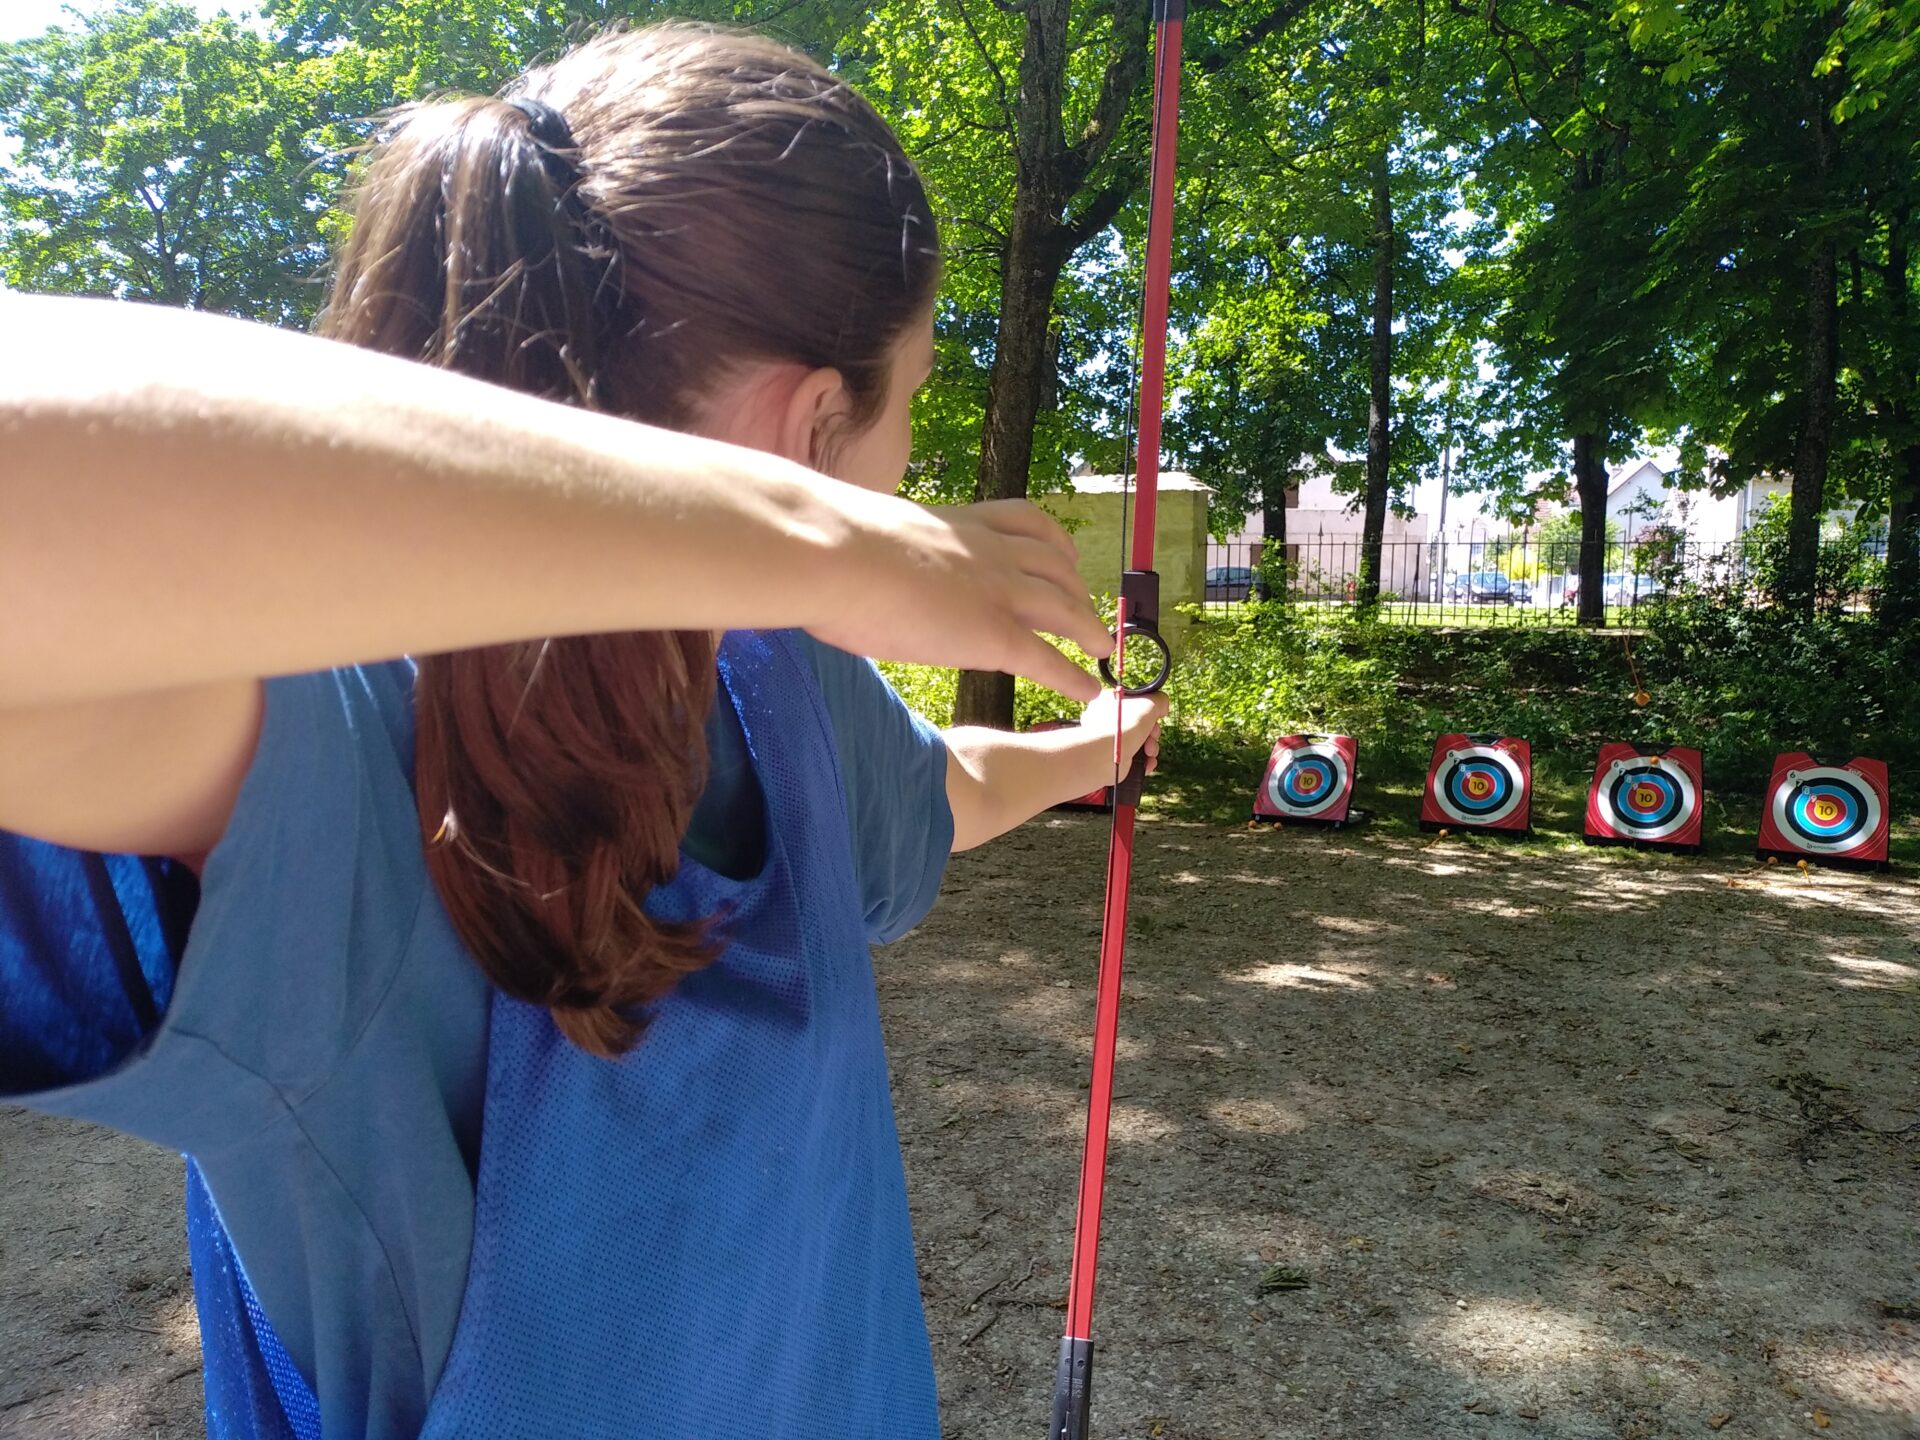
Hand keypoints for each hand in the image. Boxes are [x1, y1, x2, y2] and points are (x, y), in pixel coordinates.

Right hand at [806, 494, 1107, 701]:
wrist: (831, 553)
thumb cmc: (827, 544)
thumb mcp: (868, 531)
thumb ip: (882, 547)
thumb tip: (850, 554)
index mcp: (960, 523)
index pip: (1026, 523)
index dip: (1054, 543)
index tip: (1067, 557)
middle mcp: (991, 552)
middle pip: (1057, 568)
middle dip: (1078, 590)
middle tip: (1088, 611)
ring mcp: (998, 592)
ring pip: (1065, 610)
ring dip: (1089, 631)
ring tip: (1103, 649)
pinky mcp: (994, 635)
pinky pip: (1048, 660)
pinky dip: (1073, 677)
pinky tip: (1088, 692)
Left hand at [1078, 686, 1167, 775]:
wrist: (1104, 757)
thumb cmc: (1122, 726)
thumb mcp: (1148, 703)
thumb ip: (1159, 700)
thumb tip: (1162, 708)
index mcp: (1110, 701)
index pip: (1135, 702)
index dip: (1150, 710)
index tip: (1155, 716)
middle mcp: (1107, 720)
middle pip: (1140, 724)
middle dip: (1152, 732)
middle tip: (1152, 735)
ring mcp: (1109, 740)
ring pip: (1139, 742)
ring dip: (1151, 747)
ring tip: (1149, 751)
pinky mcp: (1112, 758)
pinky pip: (1134, 758)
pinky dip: (1144, 761)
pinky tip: (1147, 762)